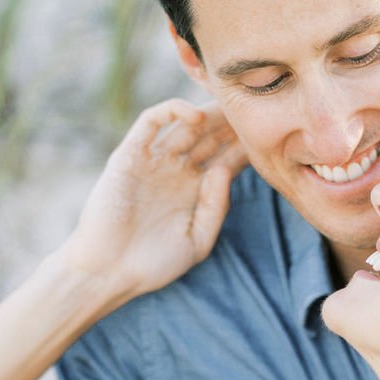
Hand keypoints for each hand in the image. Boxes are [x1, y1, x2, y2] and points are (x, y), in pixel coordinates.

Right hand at [62, 99, 245, 299]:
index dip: (245, 148)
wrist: (109, 272)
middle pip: (209, 138)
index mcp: (194, 192)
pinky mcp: (129, 154)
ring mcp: (153, 161)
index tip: (269, 139)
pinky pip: (151, 122)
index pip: (225, 160)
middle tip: (257, 112)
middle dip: (231, 126)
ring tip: (231, 108)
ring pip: (185, 125)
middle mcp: (175, 172)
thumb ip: (216, 208)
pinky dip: (172, 111)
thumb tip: (225, 169)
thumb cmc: (153, 264)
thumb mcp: (198, 240)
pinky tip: (198, 116)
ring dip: (209, 114)